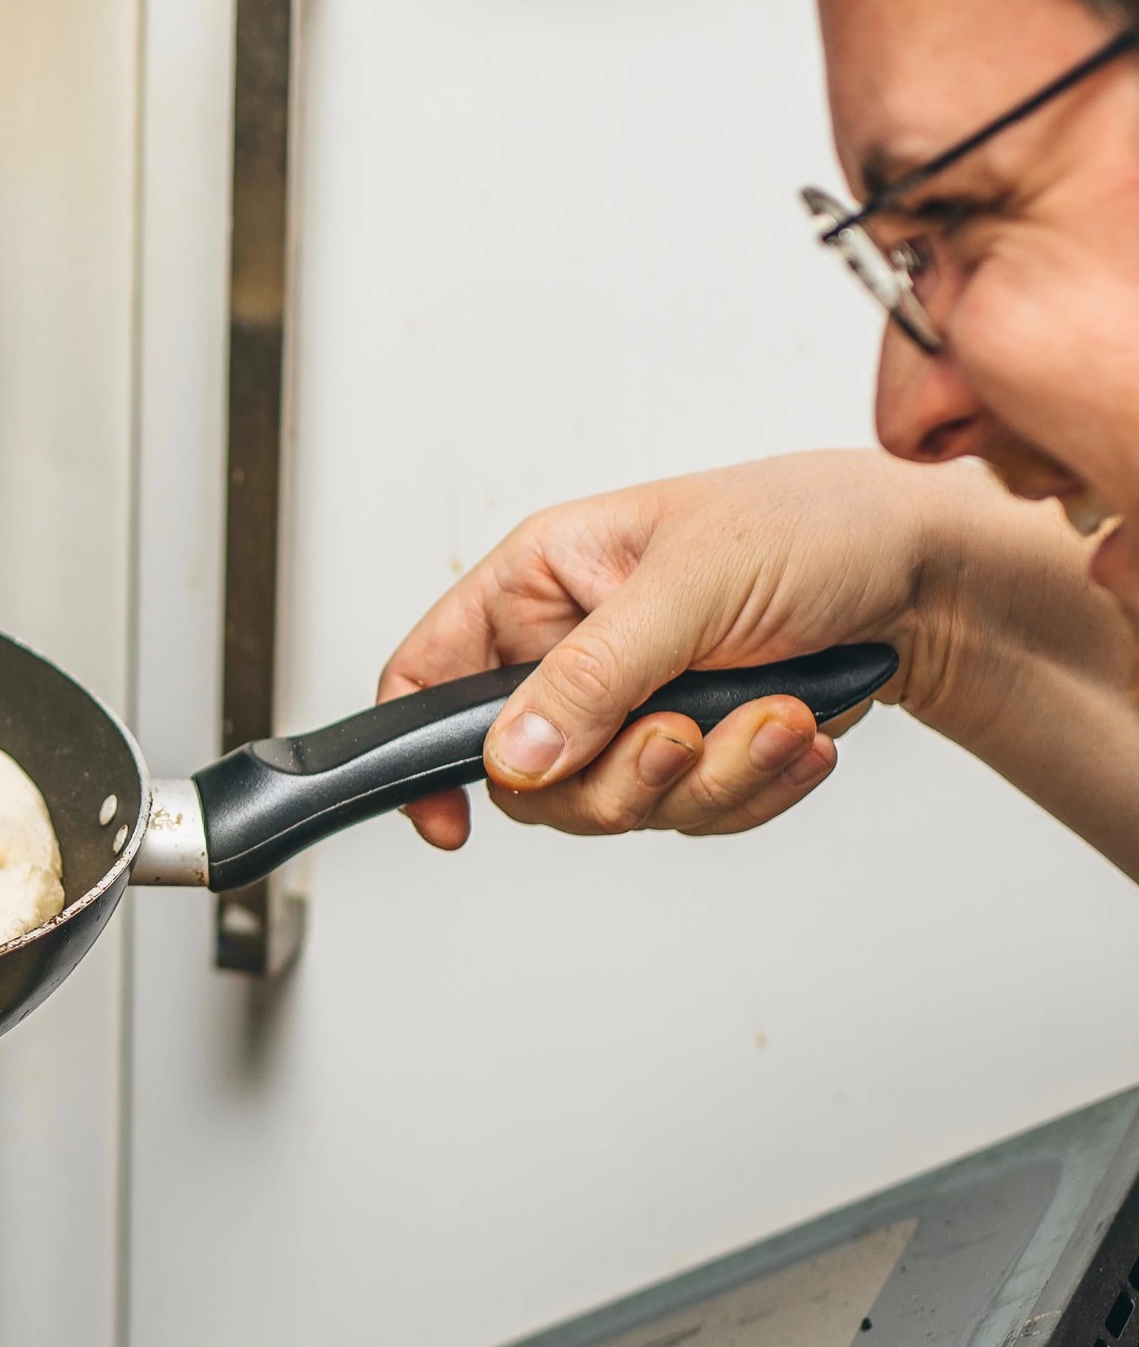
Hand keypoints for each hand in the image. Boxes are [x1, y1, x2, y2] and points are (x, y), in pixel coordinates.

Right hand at [377, 451, 981, 848]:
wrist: (929, 576)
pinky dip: (754, 787)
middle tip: (685, 735)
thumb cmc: (811, 527)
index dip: (418, 746)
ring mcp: (632, 707)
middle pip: (529, 772)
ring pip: (618, 804)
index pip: (431, 671)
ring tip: (778, 718)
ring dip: (712, 778)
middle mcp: (571, 649)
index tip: (449, 819)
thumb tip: (511, 757)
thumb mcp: (691, 585)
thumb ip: (593, 674)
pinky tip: (798, 734)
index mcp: (540, 581)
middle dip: (621, 772)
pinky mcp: (694, 750)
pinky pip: (692, 814)